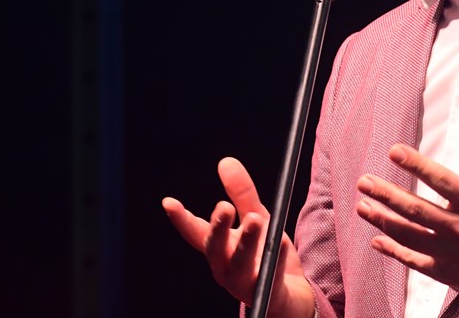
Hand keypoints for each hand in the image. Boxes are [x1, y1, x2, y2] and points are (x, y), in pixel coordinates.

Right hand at [162, 157, 314, 317]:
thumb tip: (226, 162)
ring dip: (246, 242)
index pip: (196, 232)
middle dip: (217, 228)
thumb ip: (242, 194)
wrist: (290, 296)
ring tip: (256, 220)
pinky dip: (275, 259)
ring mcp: (243, 284)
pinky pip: (270, 275)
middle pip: (215, 249)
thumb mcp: (256, 218)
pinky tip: (281, 244)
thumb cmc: (266, 256)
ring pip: (240, 264)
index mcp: (220, 248)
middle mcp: (225, 267)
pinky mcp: (266, 293)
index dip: (182, 219)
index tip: (169, 202)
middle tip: (224, 206)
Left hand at [355, 114, 458, 306]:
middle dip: (385, 194)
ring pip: (408, 234)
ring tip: (362, 207)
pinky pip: (414, 261)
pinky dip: (394, 250)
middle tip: (364, 182)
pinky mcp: (447, 272)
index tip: (394, 151)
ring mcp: (451, 253)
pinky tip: (377, 240)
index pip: (440, 180)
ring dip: (382, 219)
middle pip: (415, 208)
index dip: (415, 164)